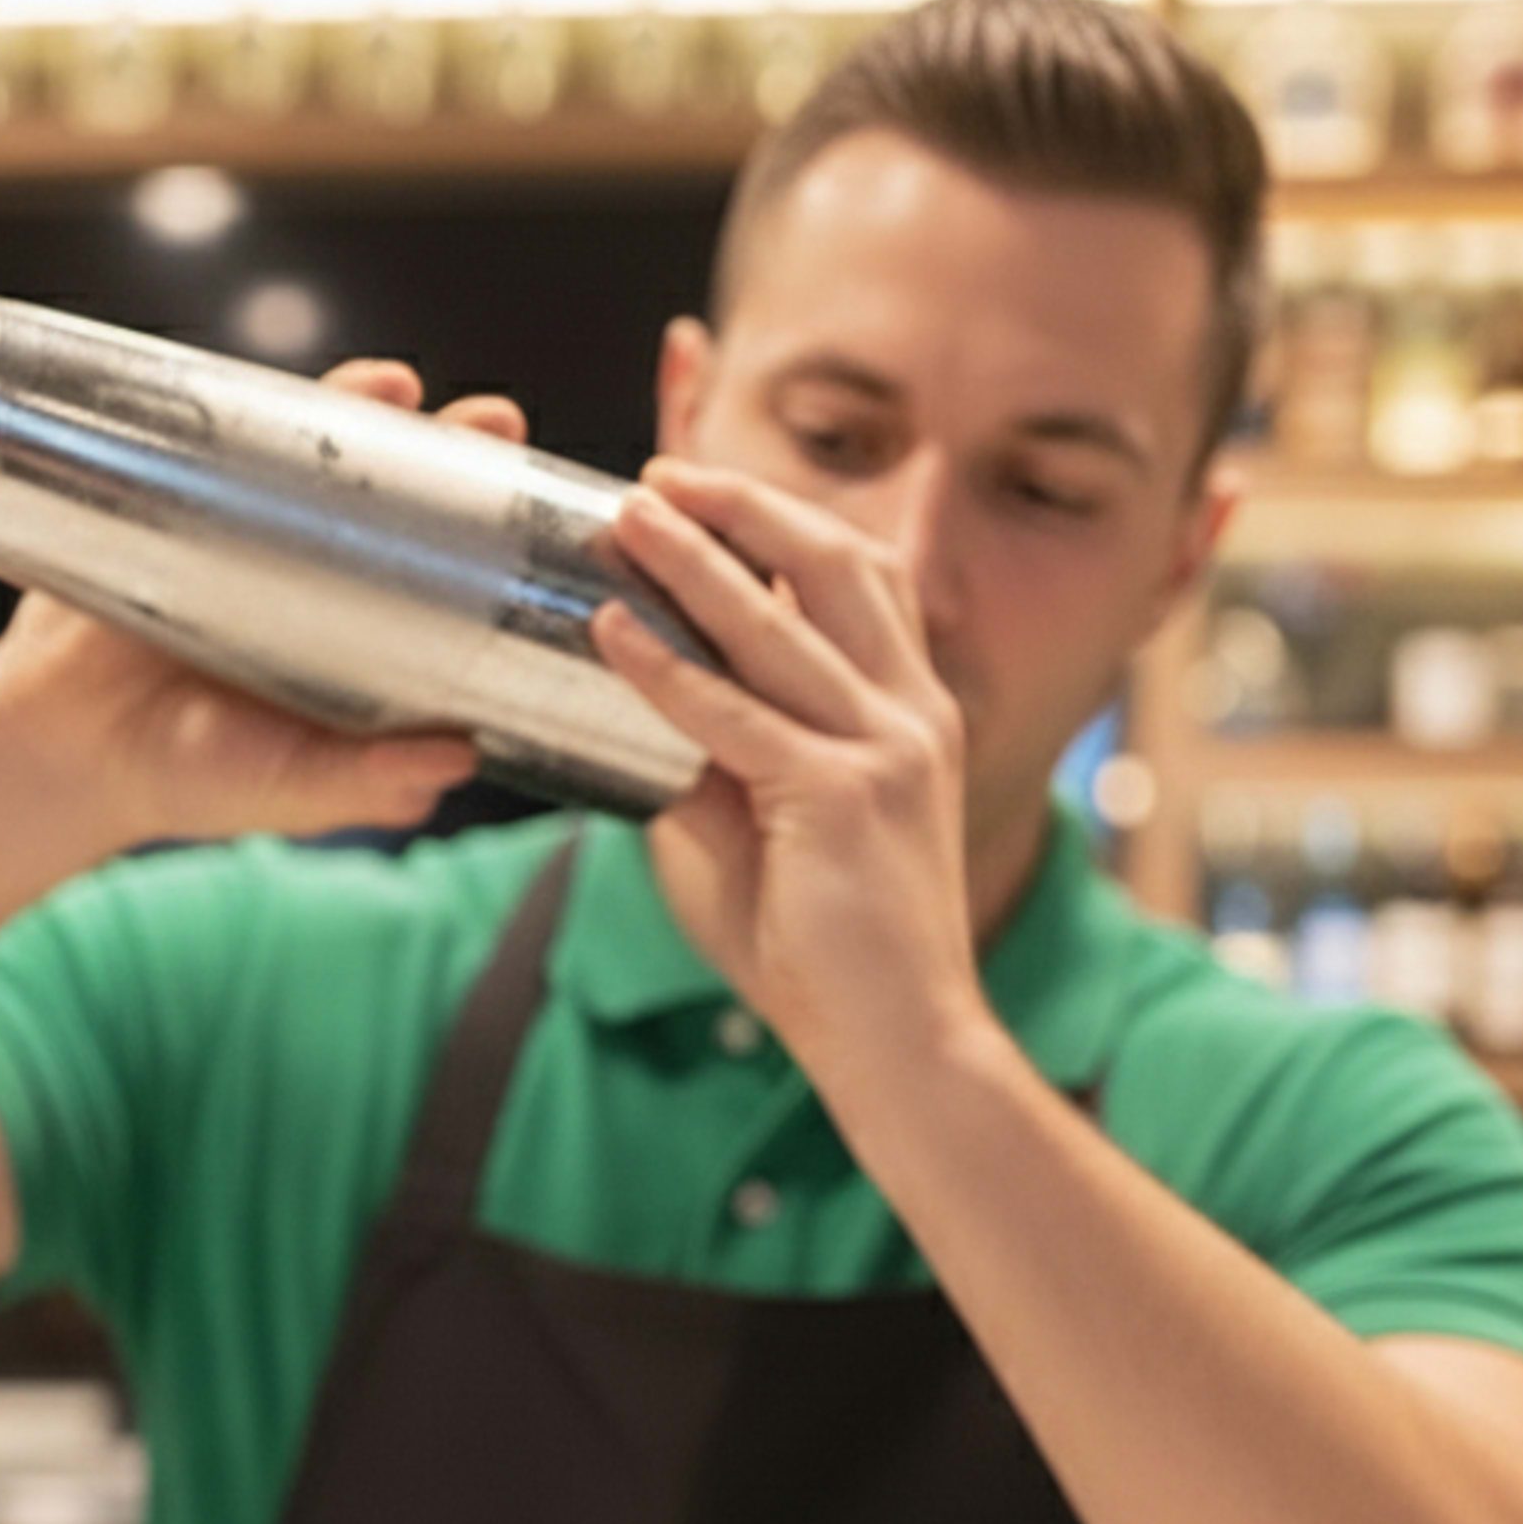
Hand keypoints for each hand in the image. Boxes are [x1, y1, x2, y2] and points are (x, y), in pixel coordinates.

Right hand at [0, 359, 500, 850]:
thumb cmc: (187, 776)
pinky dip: (263, 399)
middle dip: (457, 450)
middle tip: (492, 423)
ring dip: (374, 407)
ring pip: (327, 448)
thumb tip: (460, 758)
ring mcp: (254, 525)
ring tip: (402, 389)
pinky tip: (294, 386)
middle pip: (406, 492)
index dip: (502, 536)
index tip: (547, 514)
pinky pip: (232, 433)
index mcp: (364, 635)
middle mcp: (321, 569)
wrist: (57, 747)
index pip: (453, 571)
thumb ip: (368, 782)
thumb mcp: (290, 788)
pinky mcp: (184, 494)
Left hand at [584, 458, 998, 1125]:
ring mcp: (885, 751)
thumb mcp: (766, 841)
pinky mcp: (841, 800)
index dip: (784, 522)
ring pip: (776, 622)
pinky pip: (736, 717)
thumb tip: (634, 727)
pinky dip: (666, 667)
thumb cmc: (834, 956)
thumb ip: (714, 772)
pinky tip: (611, 633)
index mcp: (911, 713)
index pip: (858, 580)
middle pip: (833, 564)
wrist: (906, 1047)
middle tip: (658, 476)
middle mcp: (912, 713)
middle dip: (744, 506)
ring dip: (692, 561)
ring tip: (623, 519)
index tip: (703, 491)